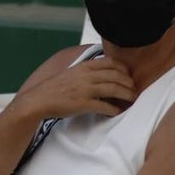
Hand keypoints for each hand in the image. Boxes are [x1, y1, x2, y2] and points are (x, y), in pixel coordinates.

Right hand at [14, 57, 135, 119]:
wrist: (39, 100)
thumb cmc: (54, 88)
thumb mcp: (71, 73)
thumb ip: (86, 72)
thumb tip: (101, 75)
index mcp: (84, 66)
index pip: (111, 63)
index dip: (124, 69)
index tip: (129, 76)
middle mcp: (86, 76)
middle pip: (116, 76)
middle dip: (129, 83)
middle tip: (134, 89)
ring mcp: (85, 89)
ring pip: (114, 89)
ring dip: (126, 95)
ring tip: (132, 99)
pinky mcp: (83, 104)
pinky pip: (104, 106)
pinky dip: (114, 109)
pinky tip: (117, 111)